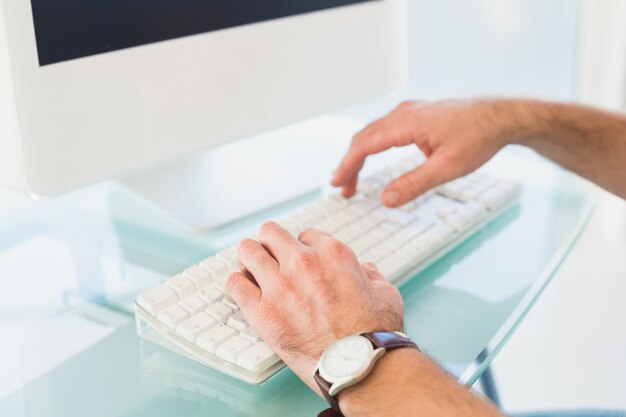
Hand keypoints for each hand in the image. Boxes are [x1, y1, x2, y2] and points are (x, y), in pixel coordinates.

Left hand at [225, 221, 403, 392]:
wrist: (361, 364)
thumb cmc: (375, 332)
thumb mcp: (386, 293)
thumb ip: (371, 275)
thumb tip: (365, 271)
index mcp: (332, 254)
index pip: (305, 234)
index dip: (301, 246)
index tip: (298, 256)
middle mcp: (303, 263)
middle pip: (271, 234)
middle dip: (269, 242)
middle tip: (268, 252)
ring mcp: (279, 286)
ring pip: (248, 252)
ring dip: (248, 257)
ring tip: (249, 266)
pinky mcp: (262, 312)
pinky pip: (235, 284)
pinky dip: (236, 283)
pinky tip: (240, 287)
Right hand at [332, 99, 522, 206]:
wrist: (504, 115)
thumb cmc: (481, 136)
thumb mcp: (447, 168)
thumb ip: (414, 184)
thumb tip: (386, 199)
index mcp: (407, 123)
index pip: (365, 145)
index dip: (348, 166)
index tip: (337, 183)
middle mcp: (405, 112)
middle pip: (365, 137)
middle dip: (350, 163)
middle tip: (343, 188)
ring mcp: (412, 110)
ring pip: (374, 132)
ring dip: (361, 154)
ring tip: (354, 178)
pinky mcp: (419, 113)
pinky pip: (386, 128)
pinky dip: (374, 145)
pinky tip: (376, 157)